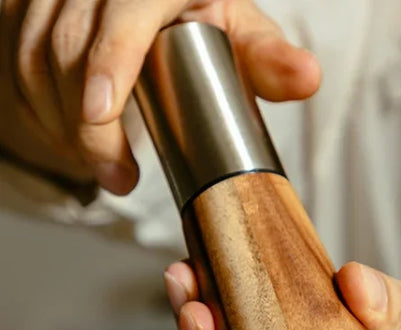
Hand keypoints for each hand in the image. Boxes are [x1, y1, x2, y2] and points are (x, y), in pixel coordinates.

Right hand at [0, 0, 320, 192]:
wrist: (165, 8)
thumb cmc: (209, 24)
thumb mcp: (243, 38)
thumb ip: (270, 61)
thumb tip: (307, 78)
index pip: (123, 14)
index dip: (107, 62)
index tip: (102, 115)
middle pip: (68, 45)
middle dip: (86, 126)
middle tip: (117, 177)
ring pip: (32, 56)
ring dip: (58, 123)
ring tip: (101, 167)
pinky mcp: (29, 6)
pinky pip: (13, 58)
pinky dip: (36, 108)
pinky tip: (68, 139)